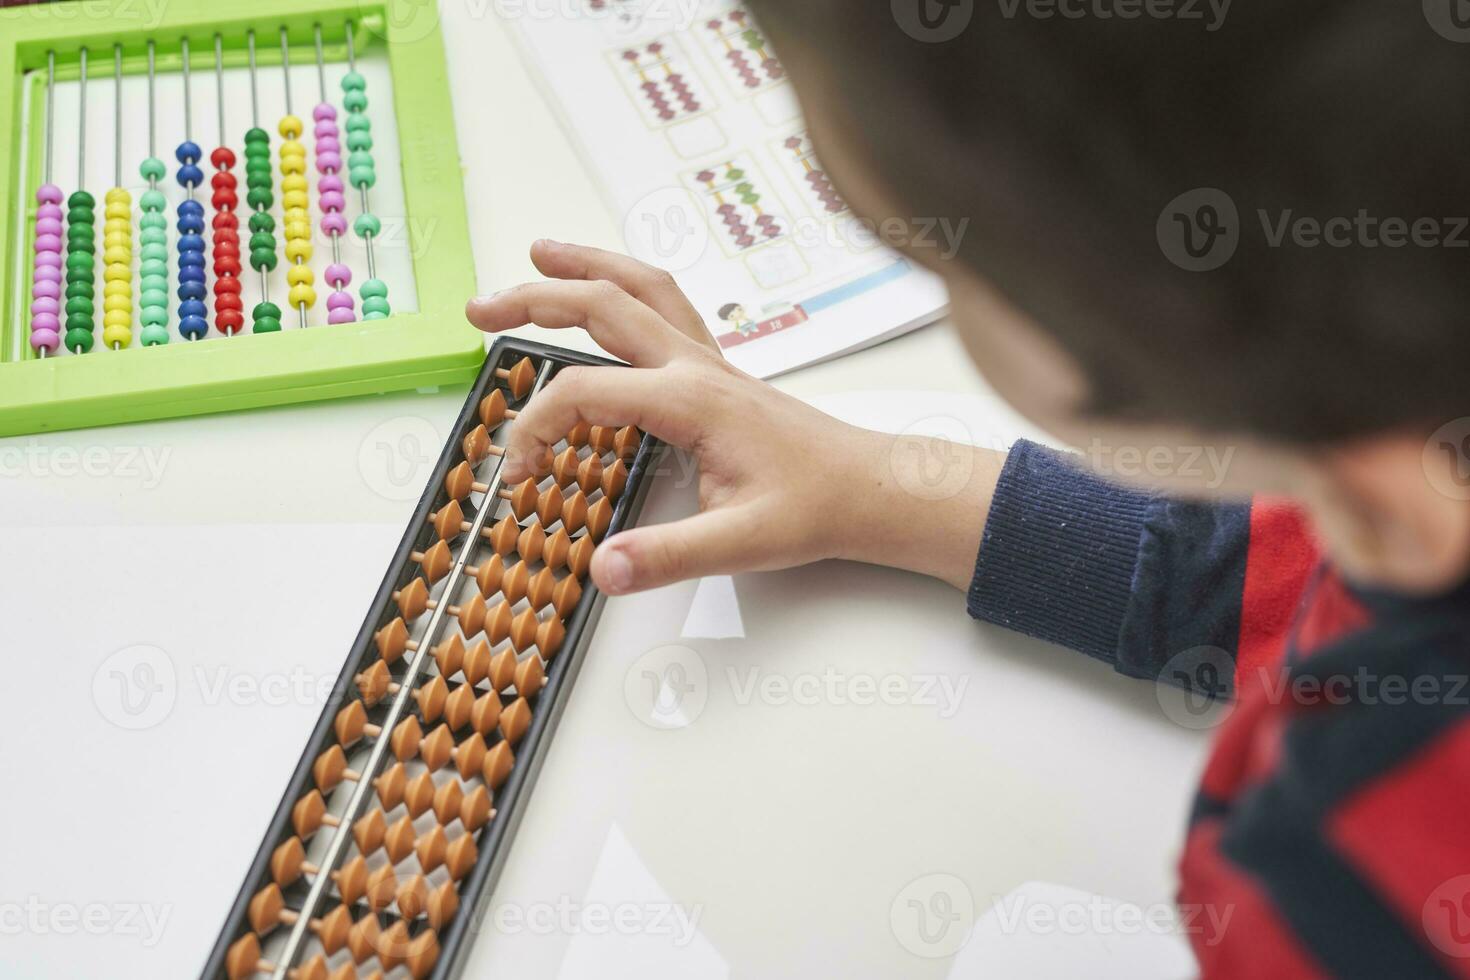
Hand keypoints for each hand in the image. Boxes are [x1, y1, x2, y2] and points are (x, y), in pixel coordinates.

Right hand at [465, 240, 1002, 596]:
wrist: (870, 489)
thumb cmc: (815, 508)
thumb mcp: (741, 542)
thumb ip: (667, 557)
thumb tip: (601, 570)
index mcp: (692, 400)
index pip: (586, 393)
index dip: (537, 429)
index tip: (519, 474)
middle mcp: (696, 366)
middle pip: (604, 307)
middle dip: (535, 300)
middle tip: (480, 310)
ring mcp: (709, 362)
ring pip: (639, 288)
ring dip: (585, 267)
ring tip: (538, 253)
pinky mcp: (717, 372)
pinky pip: (665, 306)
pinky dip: (626, 286)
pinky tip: (609, 293)